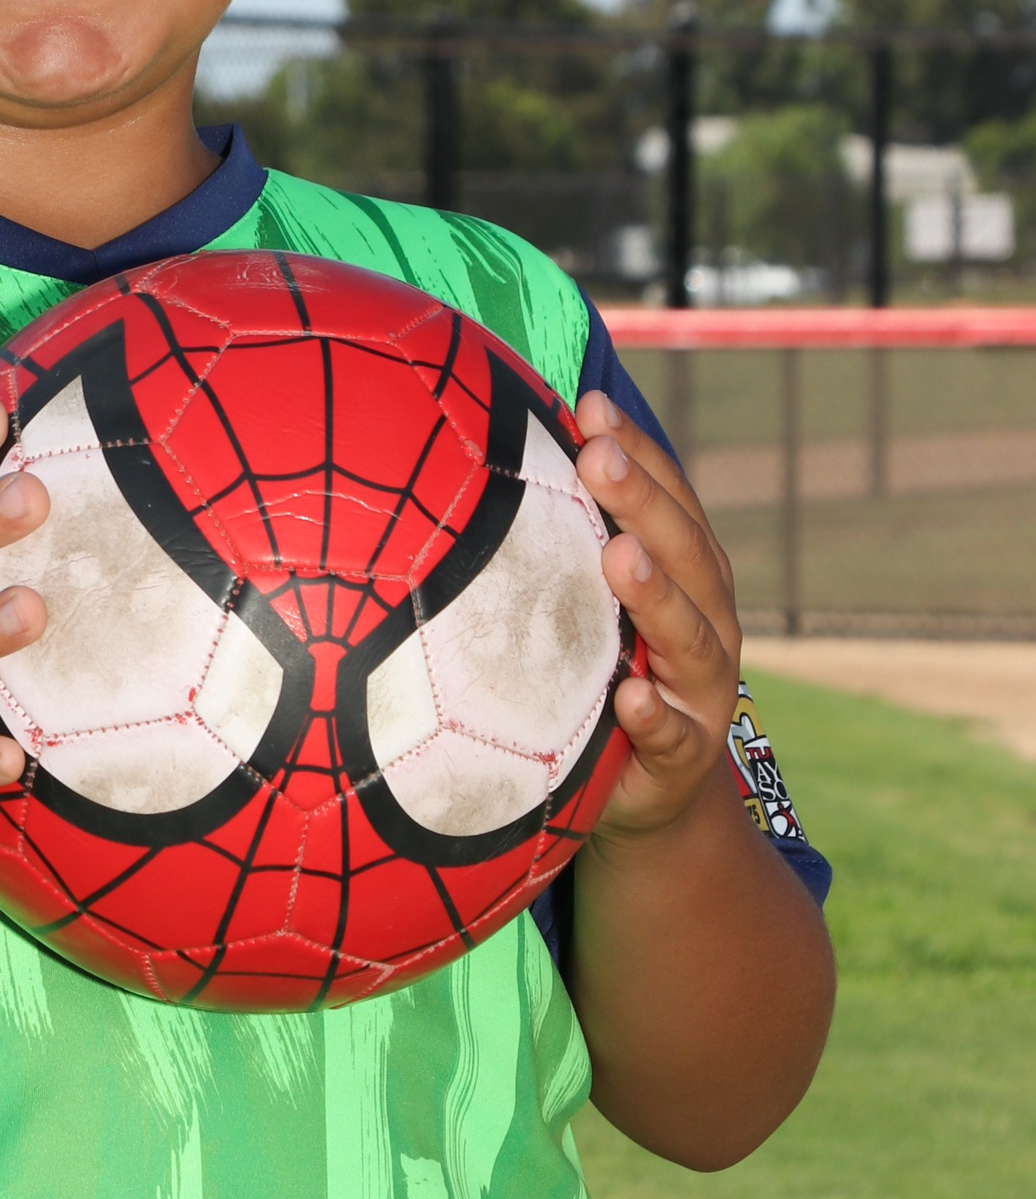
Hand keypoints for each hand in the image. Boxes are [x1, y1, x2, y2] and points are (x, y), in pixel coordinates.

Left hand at [573, 390, 741, 848]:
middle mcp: (707, 623)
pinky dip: (657, 716)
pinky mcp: (685, 757)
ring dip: (657, 597)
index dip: (637, 452)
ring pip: (693, 638)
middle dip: (642, 502)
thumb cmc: (605, 675)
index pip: (669, 500)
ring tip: (620, 558)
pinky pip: (676, 737)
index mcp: (687, 575)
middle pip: (685, 553)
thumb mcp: (590, 607)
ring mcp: (702, 692)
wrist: (652, 793)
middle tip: (597, 457)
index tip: (590, 405)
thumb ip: (565, 544)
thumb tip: (491, 454)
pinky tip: (634, 695)